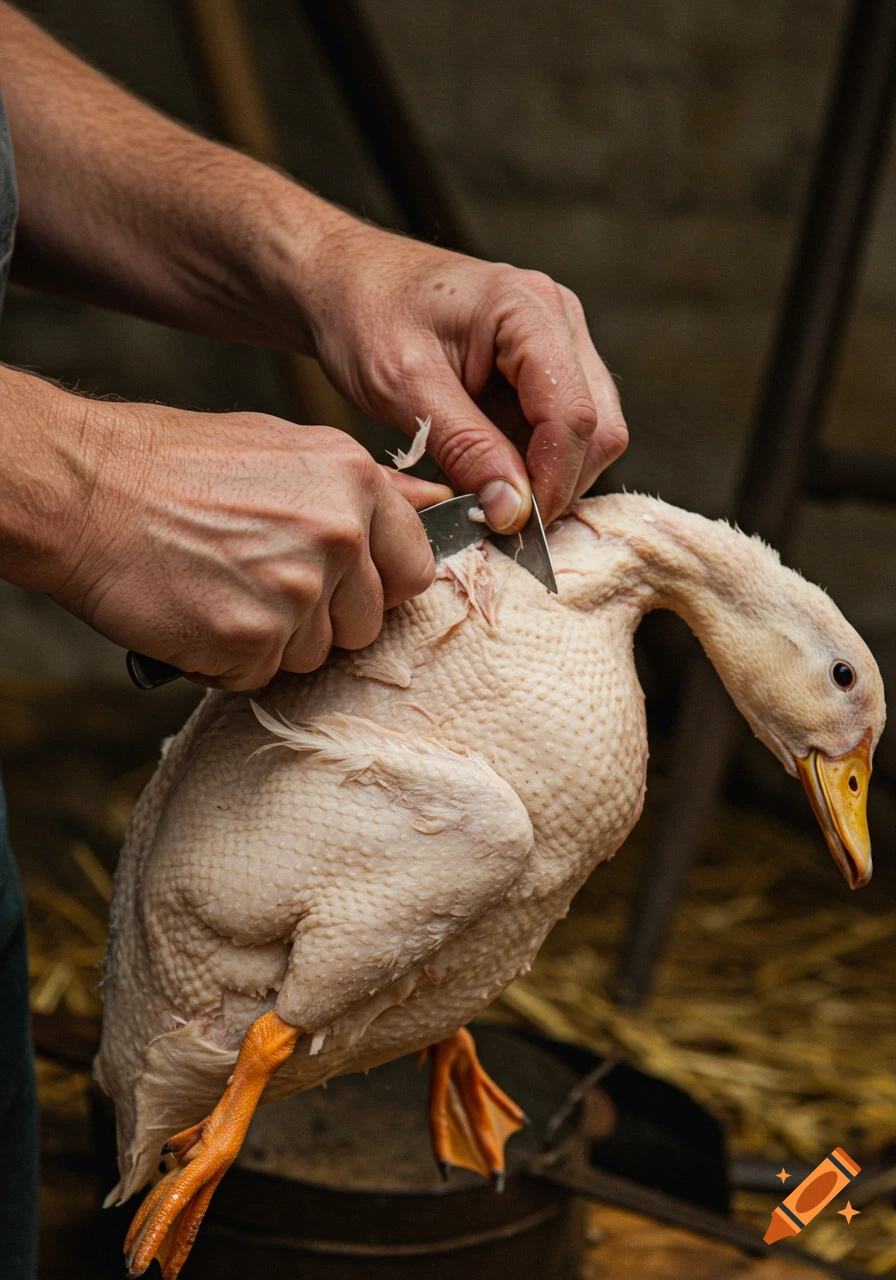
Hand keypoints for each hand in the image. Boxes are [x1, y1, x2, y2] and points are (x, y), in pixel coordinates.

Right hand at [5, 378, 448, 689]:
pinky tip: (195, 612)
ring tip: (220, 587)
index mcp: (354, 483)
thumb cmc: (174, 466)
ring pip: (313, 656)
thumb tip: (435, 503)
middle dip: (320, 618)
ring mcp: (295, 592)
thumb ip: (364, 487)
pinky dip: (225, 660)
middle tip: (257, 580)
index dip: (375, 587)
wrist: (84, 489)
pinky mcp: (250, 640)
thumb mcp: (286, 448)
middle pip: (365, 625)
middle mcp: (337, 536)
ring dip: (271, 640)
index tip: (340, 585)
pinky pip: (258, 677)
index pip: (414, 570)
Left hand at [302, 224, 626, 531]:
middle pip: (597, 429)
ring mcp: (558, 342)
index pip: (573, 415)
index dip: (550, 481)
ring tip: (487, 496)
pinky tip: (488, 474)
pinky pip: (560, 431)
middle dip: (555, 484)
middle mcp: (559, 320)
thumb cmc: (365, 317)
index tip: (512, 525)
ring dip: (546, 478)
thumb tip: (515, 511)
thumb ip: (466, 448)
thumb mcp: (405, 388)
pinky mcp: (544, 367)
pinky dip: (532, 464)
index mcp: (528, 309)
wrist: (344, 282)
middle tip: (499, 520)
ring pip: (589, 436)